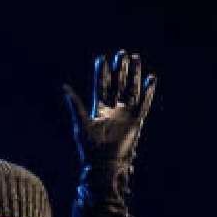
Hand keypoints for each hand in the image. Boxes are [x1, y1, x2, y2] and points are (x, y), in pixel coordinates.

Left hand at [62, 50, 156, 206]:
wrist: (103, 163)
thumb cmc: (89, 146)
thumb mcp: (81, 123)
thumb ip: (75, 105)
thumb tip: (64, 87)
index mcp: (99, 109)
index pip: (101, 86)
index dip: (101, 73)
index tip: (101, 58)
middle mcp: (113, 109)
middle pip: (118, 84)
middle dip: (120, 69)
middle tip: (122, 53)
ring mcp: (125, 114)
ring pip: (131, 90)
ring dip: (134, 75)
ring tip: (136, 59)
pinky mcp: (136, 121)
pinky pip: (143, 104)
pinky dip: (148, 92)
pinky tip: (151, 79)